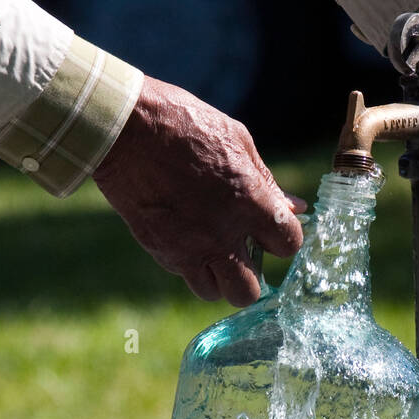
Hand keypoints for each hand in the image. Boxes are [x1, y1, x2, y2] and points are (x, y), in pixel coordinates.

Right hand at [92, 77, 304, 306]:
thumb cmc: (184, 125)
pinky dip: (189, 263)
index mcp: (249, 202)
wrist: (122, 129)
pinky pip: (184, 274)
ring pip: (214, 293)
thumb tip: (295, 208)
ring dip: (218, 276)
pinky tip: (185, 235)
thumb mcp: (236, 140)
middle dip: (250, 275)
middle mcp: (221, 234)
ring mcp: (188, 249)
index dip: (283, 238)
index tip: (271, 229)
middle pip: (249, 291)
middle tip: (241, 251)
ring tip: (212, 249)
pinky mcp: (161, 251)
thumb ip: (267, 181)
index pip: (288, 245)